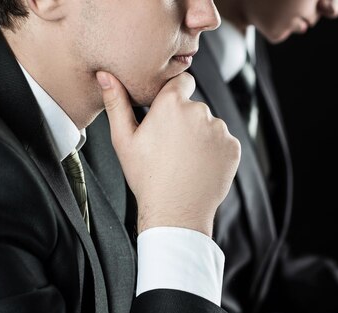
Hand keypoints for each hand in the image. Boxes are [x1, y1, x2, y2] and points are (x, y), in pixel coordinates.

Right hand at [97, 71, 239, 236]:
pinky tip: (200, 167)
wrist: (176, 211)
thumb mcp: (123, 140)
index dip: (175, 94)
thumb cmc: (146, 177)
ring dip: (201, 137)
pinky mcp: (233, 147)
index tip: (169, 111)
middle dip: (186, 121)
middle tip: (172, 147)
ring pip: (210, 126)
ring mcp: (219, 130)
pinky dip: (216, 152)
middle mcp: (199, 111)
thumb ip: (116, 103)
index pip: (182, 80)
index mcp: (172, 104)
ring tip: (186, 160)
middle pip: (195, 107)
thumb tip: (105, 75)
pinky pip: (224, 143)